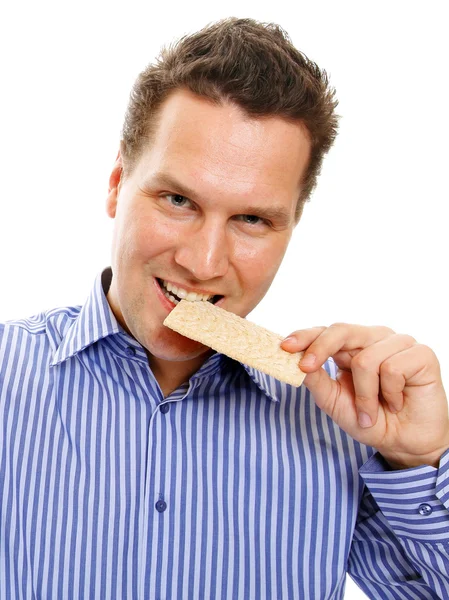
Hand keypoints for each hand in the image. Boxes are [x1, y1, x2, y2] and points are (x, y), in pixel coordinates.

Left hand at [281, 323, 448, 468]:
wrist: (404, 444)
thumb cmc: (370, 420)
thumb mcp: (334, 401)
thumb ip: (316, 379)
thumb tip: (294, 360)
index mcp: (352, 346)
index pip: (325, 332)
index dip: (305, 337)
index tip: (284, 347)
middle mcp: (374, 339)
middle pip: (342, 330)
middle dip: (320, 349)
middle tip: (306, 368)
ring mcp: (398, 343)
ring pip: (366, 359)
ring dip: (365, 395)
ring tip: (372, 411)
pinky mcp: (421, 354)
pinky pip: (393, 369)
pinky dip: (391, 394)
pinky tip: (397, 402)